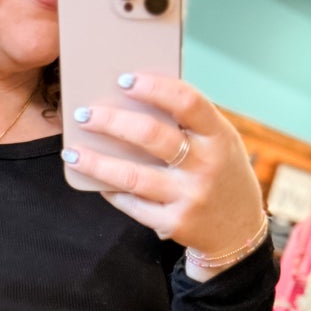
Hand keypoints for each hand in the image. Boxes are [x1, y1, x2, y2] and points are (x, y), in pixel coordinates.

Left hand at [62, 73, 264, 267]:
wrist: (238, 231)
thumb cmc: (221, 174)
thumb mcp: (219, 143)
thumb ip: (189, 123)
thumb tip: (134, 98)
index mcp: (219, 136)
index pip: (187, 102)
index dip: (154, 87)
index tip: (124, 79)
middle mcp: (206, 166)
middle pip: (151, 136)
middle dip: (111, 122)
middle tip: (84, 114)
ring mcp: (189, 197)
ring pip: (132, 176)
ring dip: (96, 163)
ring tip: (72, 152)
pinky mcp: (173, 224)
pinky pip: (132, 205)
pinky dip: (111, 191)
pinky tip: (95, 181)